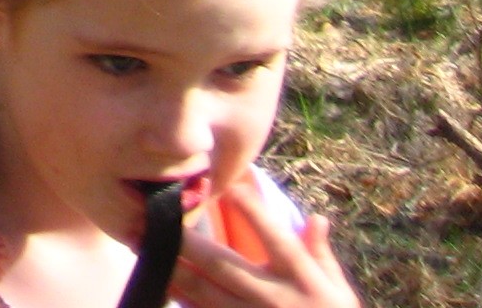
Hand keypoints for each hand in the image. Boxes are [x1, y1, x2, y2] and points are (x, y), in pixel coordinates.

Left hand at [169, 183, 357, 307]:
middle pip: (224, 265)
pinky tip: (161, 281)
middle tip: (156, 216)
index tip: (229, 186)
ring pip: (205, 292)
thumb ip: (321, 254)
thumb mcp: (338, 291)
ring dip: (173, 268)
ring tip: (144, 245)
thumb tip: (316, 218)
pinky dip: (181, 298)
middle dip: (186, 241)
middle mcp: (276, 299)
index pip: (277, 238)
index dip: (254, 212)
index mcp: (303, 279)